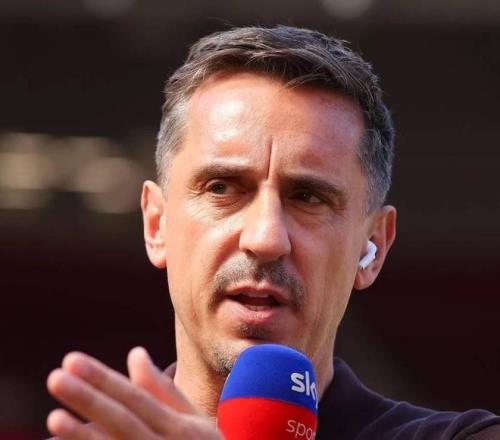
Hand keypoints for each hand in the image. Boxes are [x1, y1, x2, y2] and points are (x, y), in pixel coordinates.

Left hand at [46, 347, 222, 438]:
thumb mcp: (194, 420)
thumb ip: (162, 390)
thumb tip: (134, 353)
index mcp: (179, 428)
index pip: (135, 398)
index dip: (103, 380)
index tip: (72, 361)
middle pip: (122, 421)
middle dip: (88, 400)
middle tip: (56, 377)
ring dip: (81, 438)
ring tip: (53, 418)